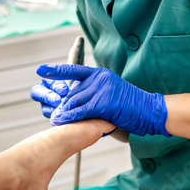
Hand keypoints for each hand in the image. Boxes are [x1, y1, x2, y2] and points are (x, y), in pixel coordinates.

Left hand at [35, 64, 170, 136]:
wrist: (148, 111)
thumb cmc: (128, 105)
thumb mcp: (109, 93)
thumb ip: (92, 94)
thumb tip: (71, 101)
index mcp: (99, 74)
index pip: (74, 70)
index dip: (56, 71)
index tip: (41, 71)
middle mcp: (99, 78)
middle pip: (73, 91)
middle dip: (62, 103)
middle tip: (52, 111)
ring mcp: (103, 88)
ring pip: (76, 101)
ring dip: (64, 111)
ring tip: (55, 118)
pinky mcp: (105, 101)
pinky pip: (83, 110)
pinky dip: (71, 116)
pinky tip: (62, 120)